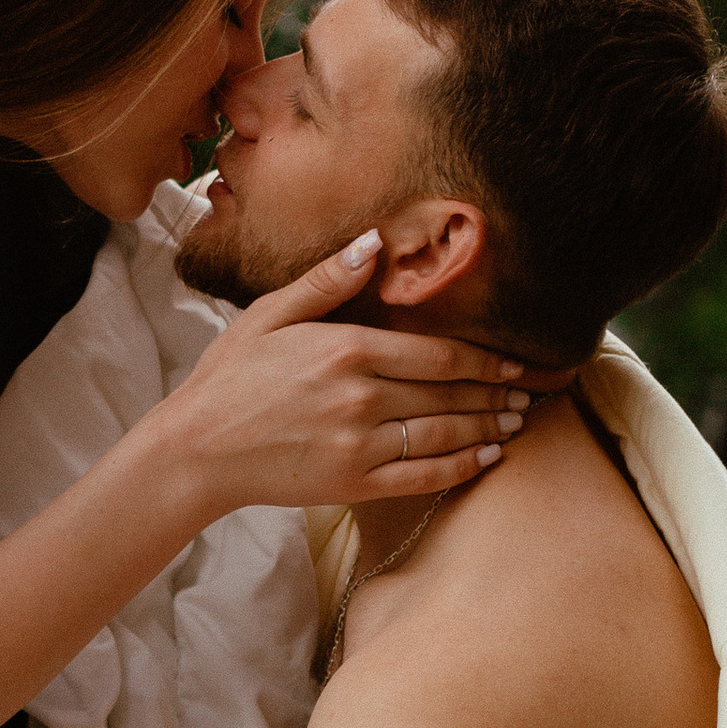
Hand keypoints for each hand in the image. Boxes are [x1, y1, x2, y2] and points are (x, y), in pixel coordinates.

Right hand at [162, 231, 533, 509]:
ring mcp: (360, 444)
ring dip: (487, 428)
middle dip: (496, 393)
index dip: (486, 359)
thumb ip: (326, 281)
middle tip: (531, 393)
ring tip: (515, 423)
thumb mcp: (269, 315)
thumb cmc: (229, 377)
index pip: (438, 353)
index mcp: (347, 349)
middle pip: (450, 393)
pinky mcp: (353, 484)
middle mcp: (361, 396)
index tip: (516, 362)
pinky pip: (422, 476)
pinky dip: (461, 467)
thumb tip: (374, 243)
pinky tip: (485, 458)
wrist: (195, 449)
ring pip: (444, 434)